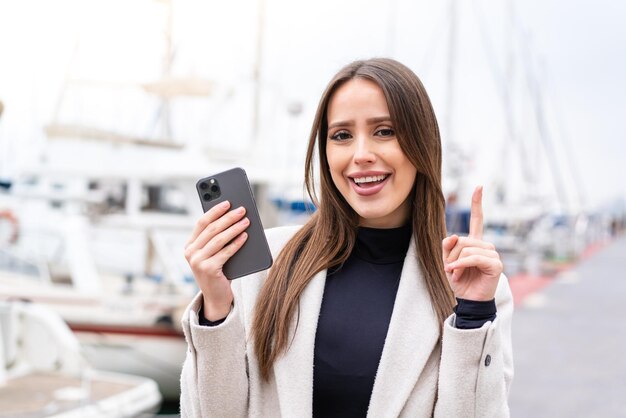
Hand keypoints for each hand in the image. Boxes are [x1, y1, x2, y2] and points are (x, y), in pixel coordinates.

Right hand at [184, 200, 249, 320]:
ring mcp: (197, 262)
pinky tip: (245, 236)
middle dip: (228, 217)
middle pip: (212, 229)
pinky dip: (236, 243)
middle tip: (242, 210)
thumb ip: (217, 238)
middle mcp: (190, 253)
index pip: (202, 223)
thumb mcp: (214, 253)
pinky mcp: (208, 270)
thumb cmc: (218, 271)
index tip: (228, 202)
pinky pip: (225, 252)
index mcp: (190, 245)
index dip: (215, 211)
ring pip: (219, 239)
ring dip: (234, 228)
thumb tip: (234, 217)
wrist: (216, 297)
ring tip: (246, 221)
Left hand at [442, 186, 502, 300]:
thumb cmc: (460, 281)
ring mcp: (492, 254)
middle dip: (451, 255)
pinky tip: (456, 274)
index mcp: (475, 243)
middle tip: (451, 270)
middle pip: (461, 239)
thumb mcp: (448, 262)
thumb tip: (453, 235)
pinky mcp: (495, 264)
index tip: (479, 186)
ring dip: (455, 263)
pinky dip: (461, 265)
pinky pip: (473, 258)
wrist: (469, 301)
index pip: (478, 219)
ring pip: (466, 248)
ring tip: (455, 275)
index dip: (477, 203)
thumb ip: (448, 246)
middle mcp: (486, 246)